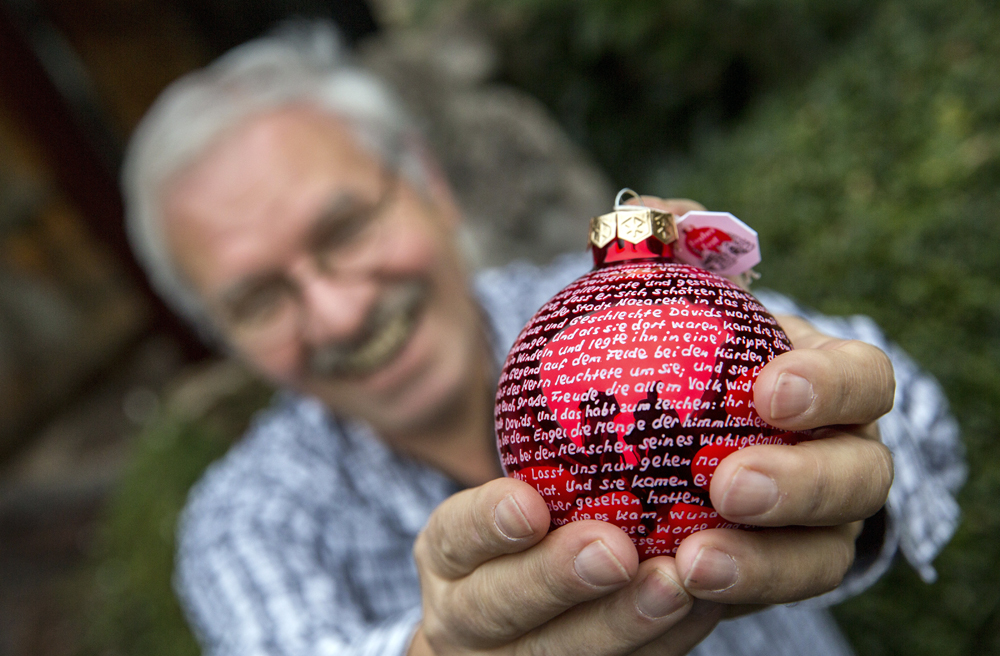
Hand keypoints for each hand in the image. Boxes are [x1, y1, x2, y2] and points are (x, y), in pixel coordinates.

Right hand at [410, 478, 723, 654]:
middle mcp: (466, 614)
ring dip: (620, 622)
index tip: (530, 504)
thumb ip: (552, 455)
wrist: (507, 631)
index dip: (487, 523)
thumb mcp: (517, 494)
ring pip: (557, 653)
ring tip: (675, 584)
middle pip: (498, 606)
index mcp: (449, 554)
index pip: (454, 535)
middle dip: (557, 579)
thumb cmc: (530, 531)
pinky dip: (663, 643)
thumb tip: (619, 356)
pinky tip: (704, 607)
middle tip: (615, 549)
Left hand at [638, 197, 894, 608]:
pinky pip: (767, 593)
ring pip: (822, 552)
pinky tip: (669, 583)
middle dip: (805, 482)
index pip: (861, 376)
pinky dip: (729, 591)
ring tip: (694, 562)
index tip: (767, 391)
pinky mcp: (775, 573)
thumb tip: (660, 213)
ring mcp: (815, 524)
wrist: (660, 438)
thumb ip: (669, 253)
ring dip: (765, 559)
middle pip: (859, 475)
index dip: (830, 386)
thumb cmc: (678, 355)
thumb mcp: (672, 299)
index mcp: (826, 382)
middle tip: (730, 485)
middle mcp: (840, 453)